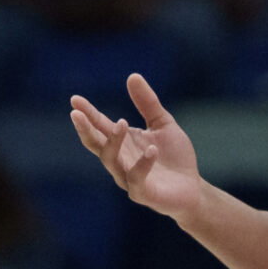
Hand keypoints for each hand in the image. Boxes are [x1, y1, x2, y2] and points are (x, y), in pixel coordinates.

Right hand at [69, 74, 201, 218]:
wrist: (193, 188)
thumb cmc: (174, 157)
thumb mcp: (162, 124)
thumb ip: (147, 103)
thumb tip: (132, 75)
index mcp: (122, 143)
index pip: (100, 127)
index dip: (87, 114)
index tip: (74, 99)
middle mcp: (120, 160)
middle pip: (96, 144)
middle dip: (85, 129)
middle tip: (76, 113)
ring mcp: (128, 178)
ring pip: (111, 160)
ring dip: (113, 141)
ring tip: (122, 123)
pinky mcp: (142, 192)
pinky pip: (137, 178)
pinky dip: (143, 163)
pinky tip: (152, 149)